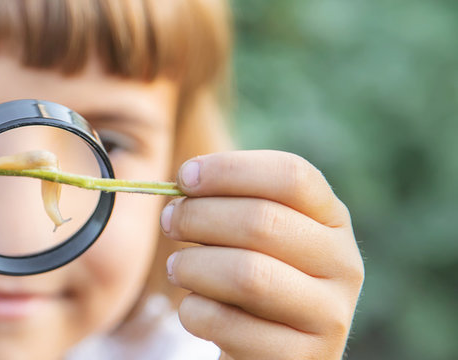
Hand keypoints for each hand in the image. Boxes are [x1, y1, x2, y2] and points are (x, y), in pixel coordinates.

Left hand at [161, 151, 363, 359]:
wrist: (267, 353)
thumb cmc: (248, 279)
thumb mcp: (250, 236)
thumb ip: (228, 201)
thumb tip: (185, 178)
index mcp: (332, 220)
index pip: (291, 176)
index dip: (230, 170)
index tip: (184, 177)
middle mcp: (342, 265)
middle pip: (263, 221)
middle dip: (199, 217)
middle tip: (169, 222)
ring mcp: (328, 316)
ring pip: (247, 275)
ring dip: (194, 266)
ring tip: (177, 269)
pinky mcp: (299, 358)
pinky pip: (228, 324)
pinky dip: (195, 312)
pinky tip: (195, 310)